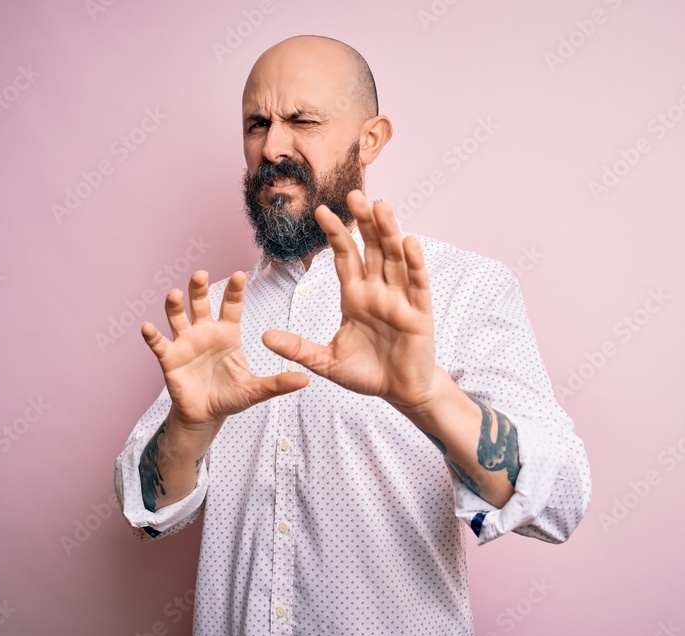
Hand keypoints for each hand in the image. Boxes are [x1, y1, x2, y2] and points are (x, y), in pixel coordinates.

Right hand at [141, 270, 309, 430]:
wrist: (206, 415)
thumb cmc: (230, 396)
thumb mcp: (256, 390)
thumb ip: (278, 384)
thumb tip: (305, 380)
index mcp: (227, 334)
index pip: (232, 306)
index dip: (234, 290)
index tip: (240, 274)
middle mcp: (205, 332)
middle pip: (201, 304)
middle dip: (200, 289)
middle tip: (201, 274)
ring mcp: (185, 343)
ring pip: (178, 318)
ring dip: (175, 306)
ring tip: (174, 294)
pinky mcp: (169, 358)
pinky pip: (159, 344)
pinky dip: (152, 335)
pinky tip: (147, 327)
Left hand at [262, 190, 440, 410]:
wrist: (400, 393)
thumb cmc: (367, 374)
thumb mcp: (326, 362)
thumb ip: (298, 348)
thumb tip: (264, 337)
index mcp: (355, 296)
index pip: (344, 257)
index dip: (335, 233)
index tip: (320, 210)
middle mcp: (378, 291)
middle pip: (371, 249)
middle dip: (363, 222)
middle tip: (354, 194)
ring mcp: (400, 299)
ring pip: (394, 258)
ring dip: (389, 232)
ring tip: (381, 207)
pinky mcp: (420, 313)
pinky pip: (418, 284)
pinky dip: (415, 264)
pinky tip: (409, 242)